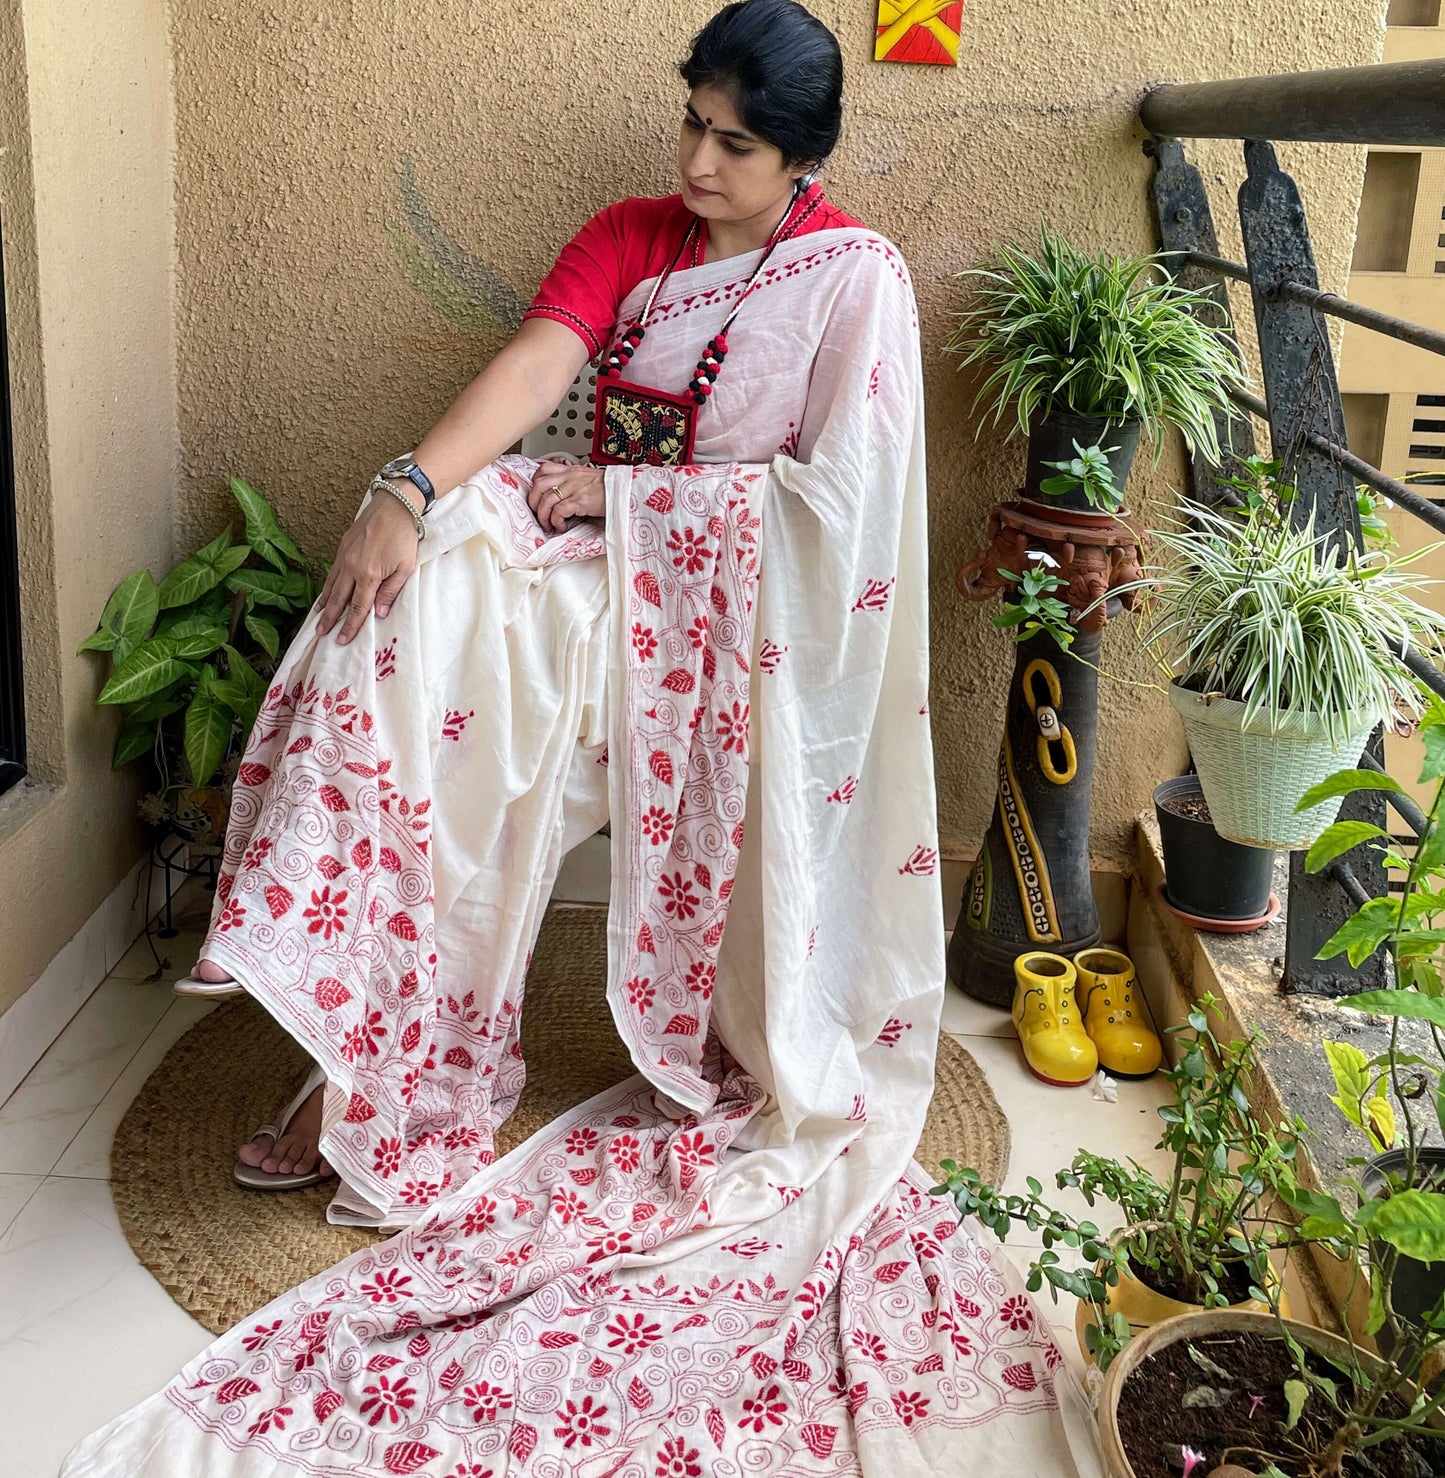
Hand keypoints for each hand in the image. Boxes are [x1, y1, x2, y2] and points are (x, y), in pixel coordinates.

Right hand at [316, 486, 419, 644]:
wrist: (394, 506)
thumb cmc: (404, 538)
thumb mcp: (405, 568)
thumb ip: (391, 592)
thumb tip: (379, 613)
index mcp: (368, 575)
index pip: (357, 607)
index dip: (350, 626)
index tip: (342, 640)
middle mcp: (351, 568)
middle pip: (339, 600)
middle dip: (330, 619)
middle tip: (321, 634)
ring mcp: (344, 557)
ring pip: (331, 586)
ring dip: (324, 604)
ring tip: (318, 618)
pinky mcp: (342, 548)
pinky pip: (332, 572)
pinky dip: (326, 586)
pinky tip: (325, 593)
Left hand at [528, 461, 605, 532]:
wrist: (626, 490)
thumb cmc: (611, 488)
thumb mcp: (590, 479)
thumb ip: (575, 483)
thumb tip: (564, 496)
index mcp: (571, 470)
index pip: (544, 469)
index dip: (535, 484)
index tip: (537, 496)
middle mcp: (570, 477)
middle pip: (539, 485)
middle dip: (533, 502)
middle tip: (537, 514)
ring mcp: (575, 488)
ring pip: (546, 500)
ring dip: (544, 516)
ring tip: (549, 525)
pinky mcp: (581, 501)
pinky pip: (559, 511)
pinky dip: (556, 521)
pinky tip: (562, 527)